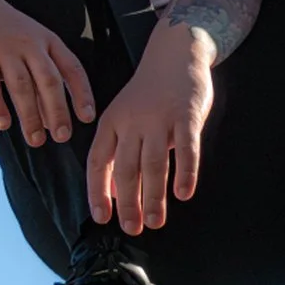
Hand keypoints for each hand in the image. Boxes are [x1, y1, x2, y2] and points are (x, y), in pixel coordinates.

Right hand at [0, 0, 96, 149]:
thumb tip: (51, 121)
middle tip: (62, 137)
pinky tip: (1, 123)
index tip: (86, 118)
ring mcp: (2, 47)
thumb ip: (41, 78)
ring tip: (34, 139)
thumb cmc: (5, 32)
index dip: (81, 93)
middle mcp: (28, 43)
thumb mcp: (31, 44)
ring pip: (20, 84)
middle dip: (57, 111)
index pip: (71, 68)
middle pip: (48, 80)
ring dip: (29, 114)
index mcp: (47, 41)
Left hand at [87, 26, 214, 233]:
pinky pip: (186, 149)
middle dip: (128, 202)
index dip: (98, 190)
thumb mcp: (124, 118)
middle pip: (126, 168)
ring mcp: (159, 119)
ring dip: (154, 196)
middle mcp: (131, 122)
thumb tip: (114, 191)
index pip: (98, 161)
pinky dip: (185, 172)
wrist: (174, 55)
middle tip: (132, 229)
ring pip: (154, 164)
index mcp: (111, 123)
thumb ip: (120, 151)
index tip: (102, 217)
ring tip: (155, 222)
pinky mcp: (186, 116)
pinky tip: (183, 194)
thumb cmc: (148, 95)